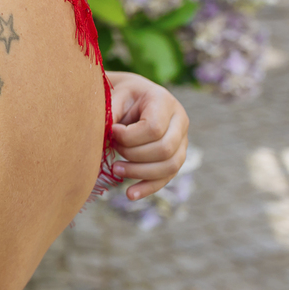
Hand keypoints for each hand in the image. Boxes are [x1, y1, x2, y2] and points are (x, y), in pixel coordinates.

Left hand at [108, 71, 189, 200]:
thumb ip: (112, 112)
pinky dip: (147, 187)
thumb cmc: (120, 95)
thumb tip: (106, 133)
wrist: (132, 97)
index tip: (111, 132)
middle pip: (164, 149)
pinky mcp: (176, 156)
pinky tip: (129, 194)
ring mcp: (182, 141)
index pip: (154, 128)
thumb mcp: (115, 95)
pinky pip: (167, 177)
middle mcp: (180, 121)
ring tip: (115, 169)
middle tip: (114, 148)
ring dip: (139, 172)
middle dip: (134, 154)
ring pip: (170, 166)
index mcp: (164, 101)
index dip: (129, 137)